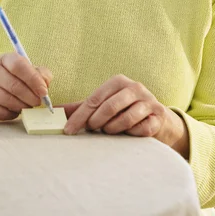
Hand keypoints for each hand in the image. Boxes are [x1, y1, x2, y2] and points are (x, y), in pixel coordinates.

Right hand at [0, 53, 52, 120]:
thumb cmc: (15, 80)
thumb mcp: (29, 72)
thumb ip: (41, 75)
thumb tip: (44, 85)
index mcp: (5, 58)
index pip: (19, 65)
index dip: (33, 79)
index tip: (44, 92)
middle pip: (13, 85)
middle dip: (30, 97)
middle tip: (38, 103)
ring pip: (6, 99)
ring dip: (21, 106)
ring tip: (27, 106)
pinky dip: (11, 114)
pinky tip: (15, 111)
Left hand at [61, 75, 188, 157]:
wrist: (156, 118)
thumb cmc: (125, 110)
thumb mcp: (104, 104)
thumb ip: (82, 107)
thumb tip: (56, 111)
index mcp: (118, 81)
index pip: (94, 99)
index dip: (80, 116)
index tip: (68, 130)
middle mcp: (134, 87)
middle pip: (109, 106)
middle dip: (97, 122)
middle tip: (92, 130)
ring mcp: (148, 101)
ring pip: (126, 118)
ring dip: (113, 128)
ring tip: (109, 130)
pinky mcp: (158, 116)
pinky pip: (142, 129)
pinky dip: (132, 133)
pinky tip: (129, 133)